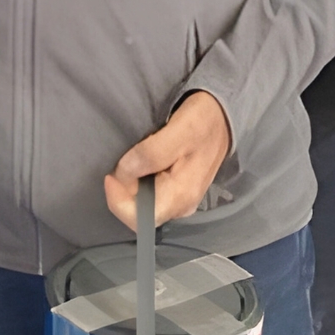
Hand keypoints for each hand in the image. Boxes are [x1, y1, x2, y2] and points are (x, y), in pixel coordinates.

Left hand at [104, 91, 231, 231]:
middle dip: (122, 191)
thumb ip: (151, 154)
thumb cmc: (203, 121)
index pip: (139, 219)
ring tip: (129, 160)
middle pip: (138, 213)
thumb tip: (124, 173)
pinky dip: (138, 181)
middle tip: (119, 162)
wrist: (223, 115)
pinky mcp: (178, 190)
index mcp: (181, 196)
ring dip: (130, 185)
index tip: (111, 175)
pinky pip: (150, 194)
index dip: (118, 200)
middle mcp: (181, 205)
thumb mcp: (179, 130)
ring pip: (143, 204)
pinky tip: (139, 162)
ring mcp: (180, 199)